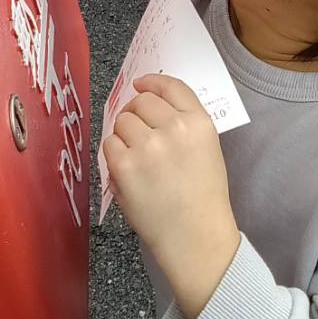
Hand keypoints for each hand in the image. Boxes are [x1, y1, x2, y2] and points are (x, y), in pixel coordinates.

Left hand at [104, 75, 240, 318]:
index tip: (141, 84)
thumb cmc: (203, 197)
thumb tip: (149, 107)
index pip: (172, 87)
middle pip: (142, 102)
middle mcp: (174, 127)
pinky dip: (114, 154)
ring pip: (122, 121)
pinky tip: (127, 169)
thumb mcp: (207, 149)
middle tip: (137, 131)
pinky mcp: (125, 165)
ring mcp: (148, 145)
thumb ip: (184, 125)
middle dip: (135, 112)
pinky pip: (109, 144)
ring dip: (124, 134)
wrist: (195, 236)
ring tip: (136, 156)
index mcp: (199, 122)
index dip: (152, 82)